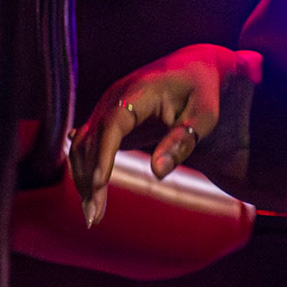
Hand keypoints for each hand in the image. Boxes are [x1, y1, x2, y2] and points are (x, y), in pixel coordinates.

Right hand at [68, 44, 239, 226]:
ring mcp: (106, 107)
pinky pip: (86, 145)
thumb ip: (183, 141)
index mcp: (140, 90)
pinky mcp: (105, 119)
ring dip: (84, 179)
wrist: (193, 69)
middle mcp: (115, 97)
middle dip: (90, 178)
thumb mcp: (205, 116)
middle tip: (94, 217)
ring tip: (93, 215)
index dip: (104, 153)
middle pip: (91, 139)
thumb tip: (158, 173)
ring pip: (82, 145)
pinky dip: (86, 170)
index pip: (114, 123)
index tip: (99, 183)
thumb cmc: (202, 93)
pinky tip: (89, 196)